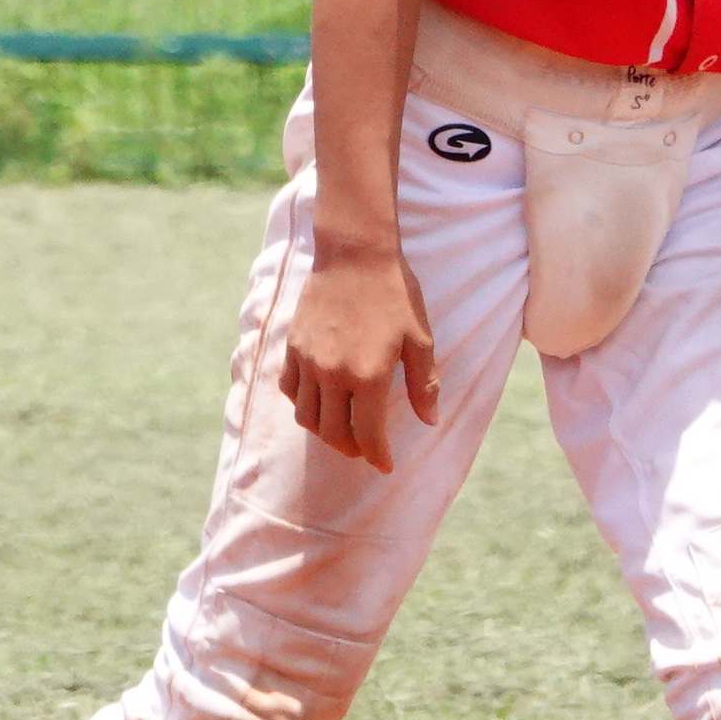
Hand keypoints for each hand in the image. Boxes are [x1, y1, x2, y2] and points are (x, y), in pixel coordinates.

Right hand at [278, 245, 441, 470]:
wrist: (355, 254)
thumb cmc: (395, 293)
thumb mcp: (420, 339)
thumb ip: (423, 384)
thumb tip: (429, 420)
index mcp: (368, 377)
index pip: (368, 435)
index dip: (377, 456)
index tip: (384, 465)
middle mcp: (333, 375)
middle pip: (333, 433)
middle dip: (351, 449)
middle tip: (364, 451)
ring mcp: (308, 361)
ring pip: (307, 417)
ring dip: (324, 432)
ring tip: (340, 430)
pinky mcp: (293, 347)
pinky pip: (290, 390)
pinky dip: (303, 404)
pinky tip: (318, 402)